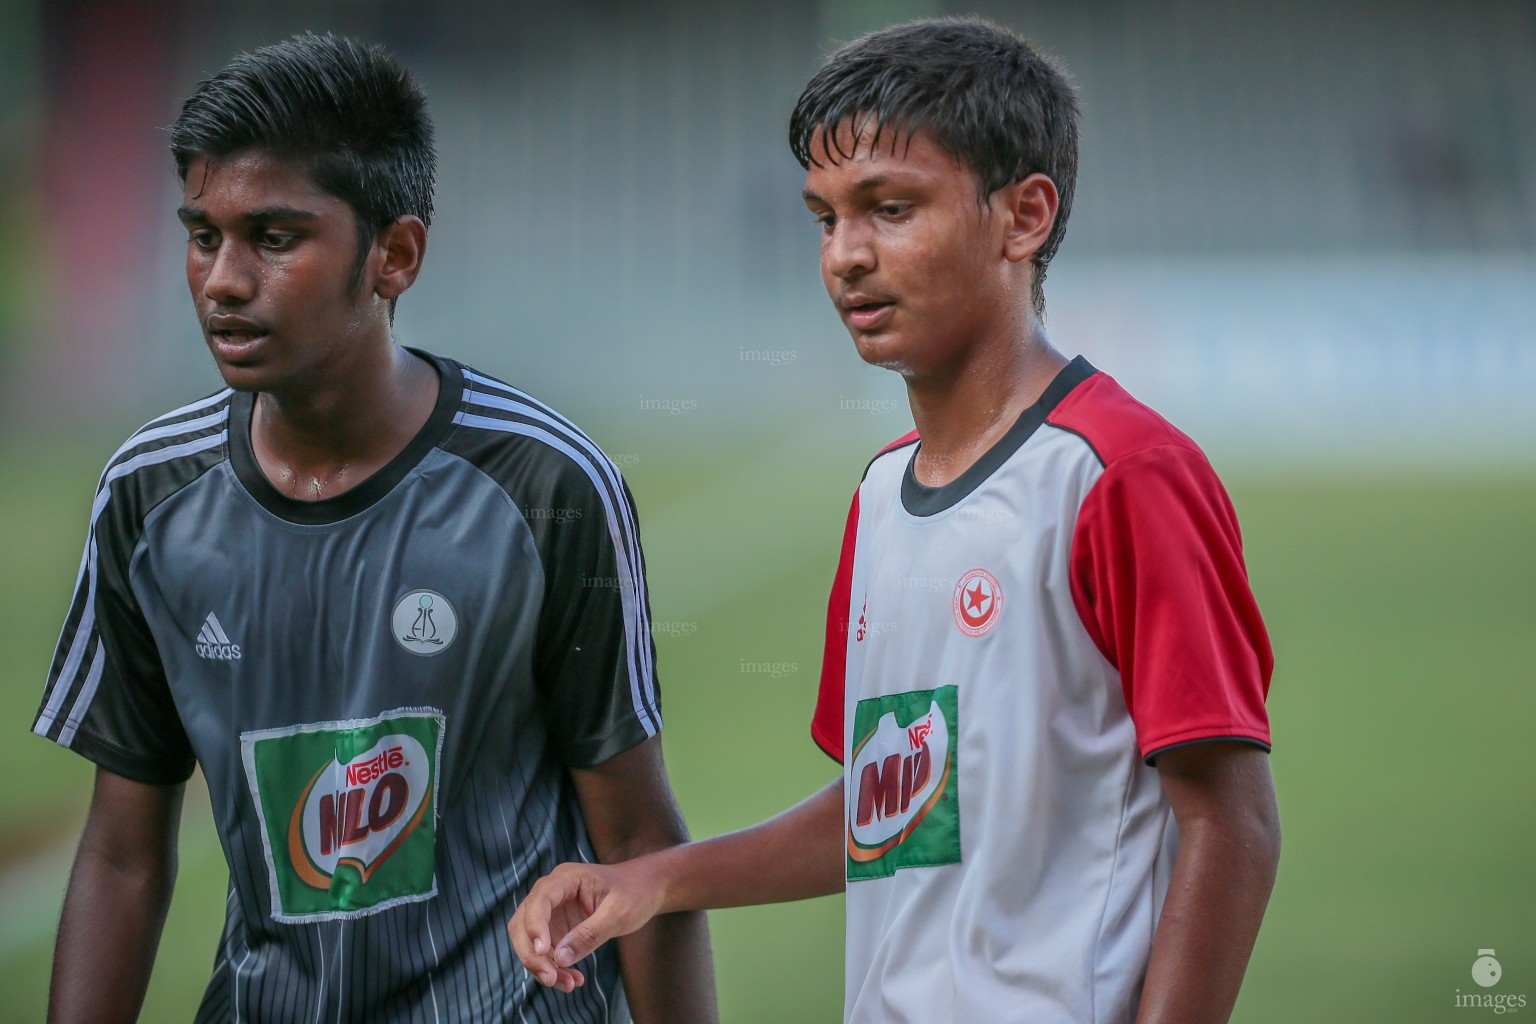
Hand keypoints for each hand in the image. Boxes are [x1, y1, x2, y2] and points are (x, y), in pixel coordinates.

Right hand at [508, 858, 666, 990]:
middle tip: (551, 978)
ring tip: (569, 984)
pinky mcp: (557, 928)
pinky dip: (554, 968)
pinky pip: (545, 952)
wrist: (645, 890)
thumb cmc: (634, 893)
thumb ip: (589, 934)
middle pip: (523, 923)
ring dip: (542, 966)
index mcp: (566, 878)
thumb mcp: (618, 914)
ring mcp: (552, 912)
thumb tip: (559, 959)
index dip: (535, 927)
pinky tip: (573, 979)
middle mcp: (552, 893)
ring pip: (529, 942)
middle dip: (532, 954)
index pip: (539, 901)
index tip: (544, 953)